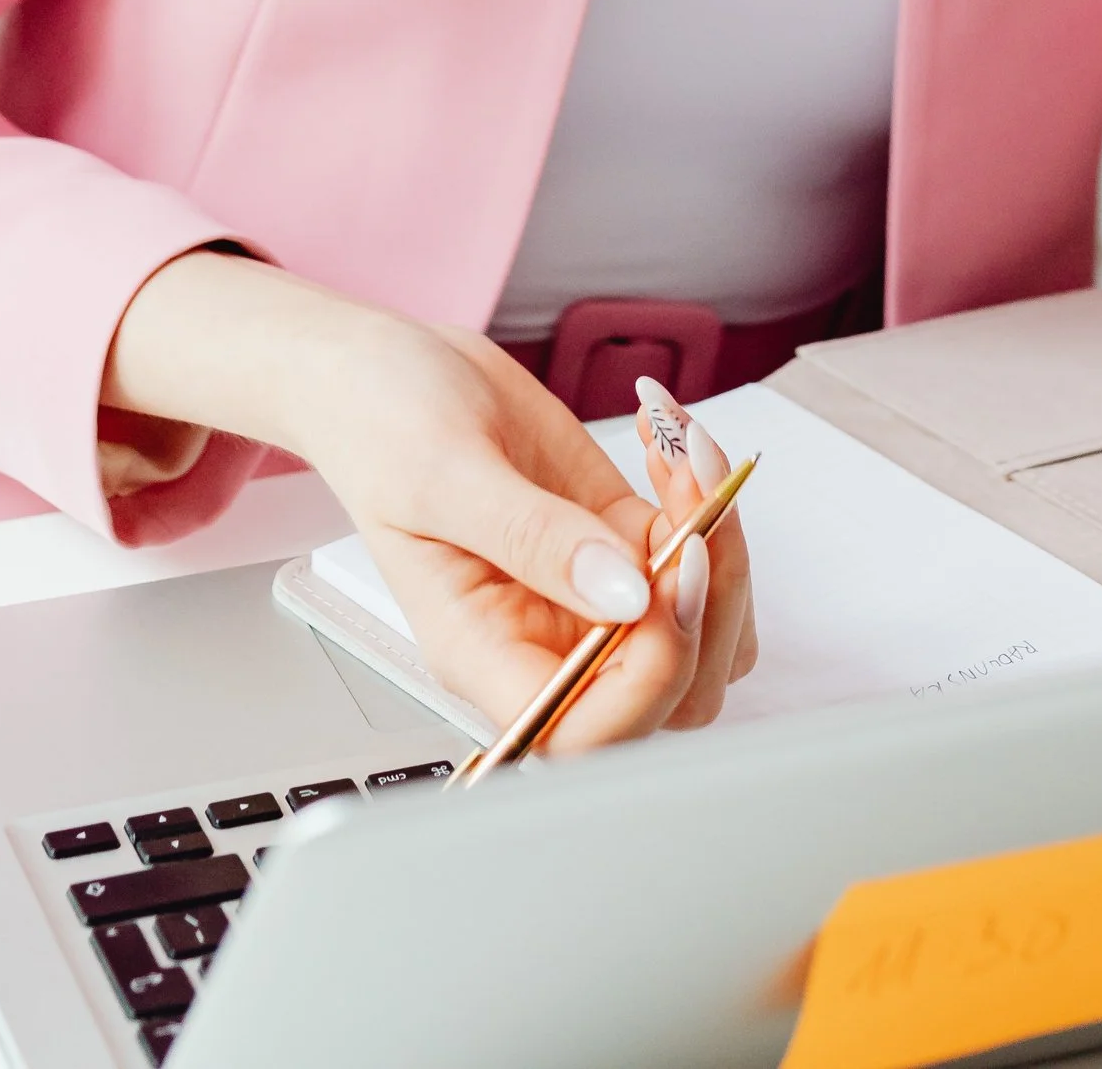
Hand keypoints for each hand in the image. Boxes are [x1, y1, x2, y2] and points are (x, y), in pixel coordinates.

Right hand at [102, 254, 753, 746]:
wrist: (386, 368)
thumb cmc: (380, 422)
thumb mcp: (440, 471)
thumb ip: (530, 536)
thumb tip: (625, 597)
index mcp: (485, 652)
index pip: (585, 733)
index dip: (649, 683)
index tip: (664, 585)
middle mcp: (544, 640)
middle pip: (671, 694)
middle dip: (708, 604)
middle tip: (690, 508)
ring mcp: (589, 593)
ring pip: (702, 629)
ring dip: (720, 544)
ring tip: (683, 452)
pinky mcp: (617, 539)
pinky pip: (695, 553)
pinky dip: (708, 500)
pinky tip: (670, 437)